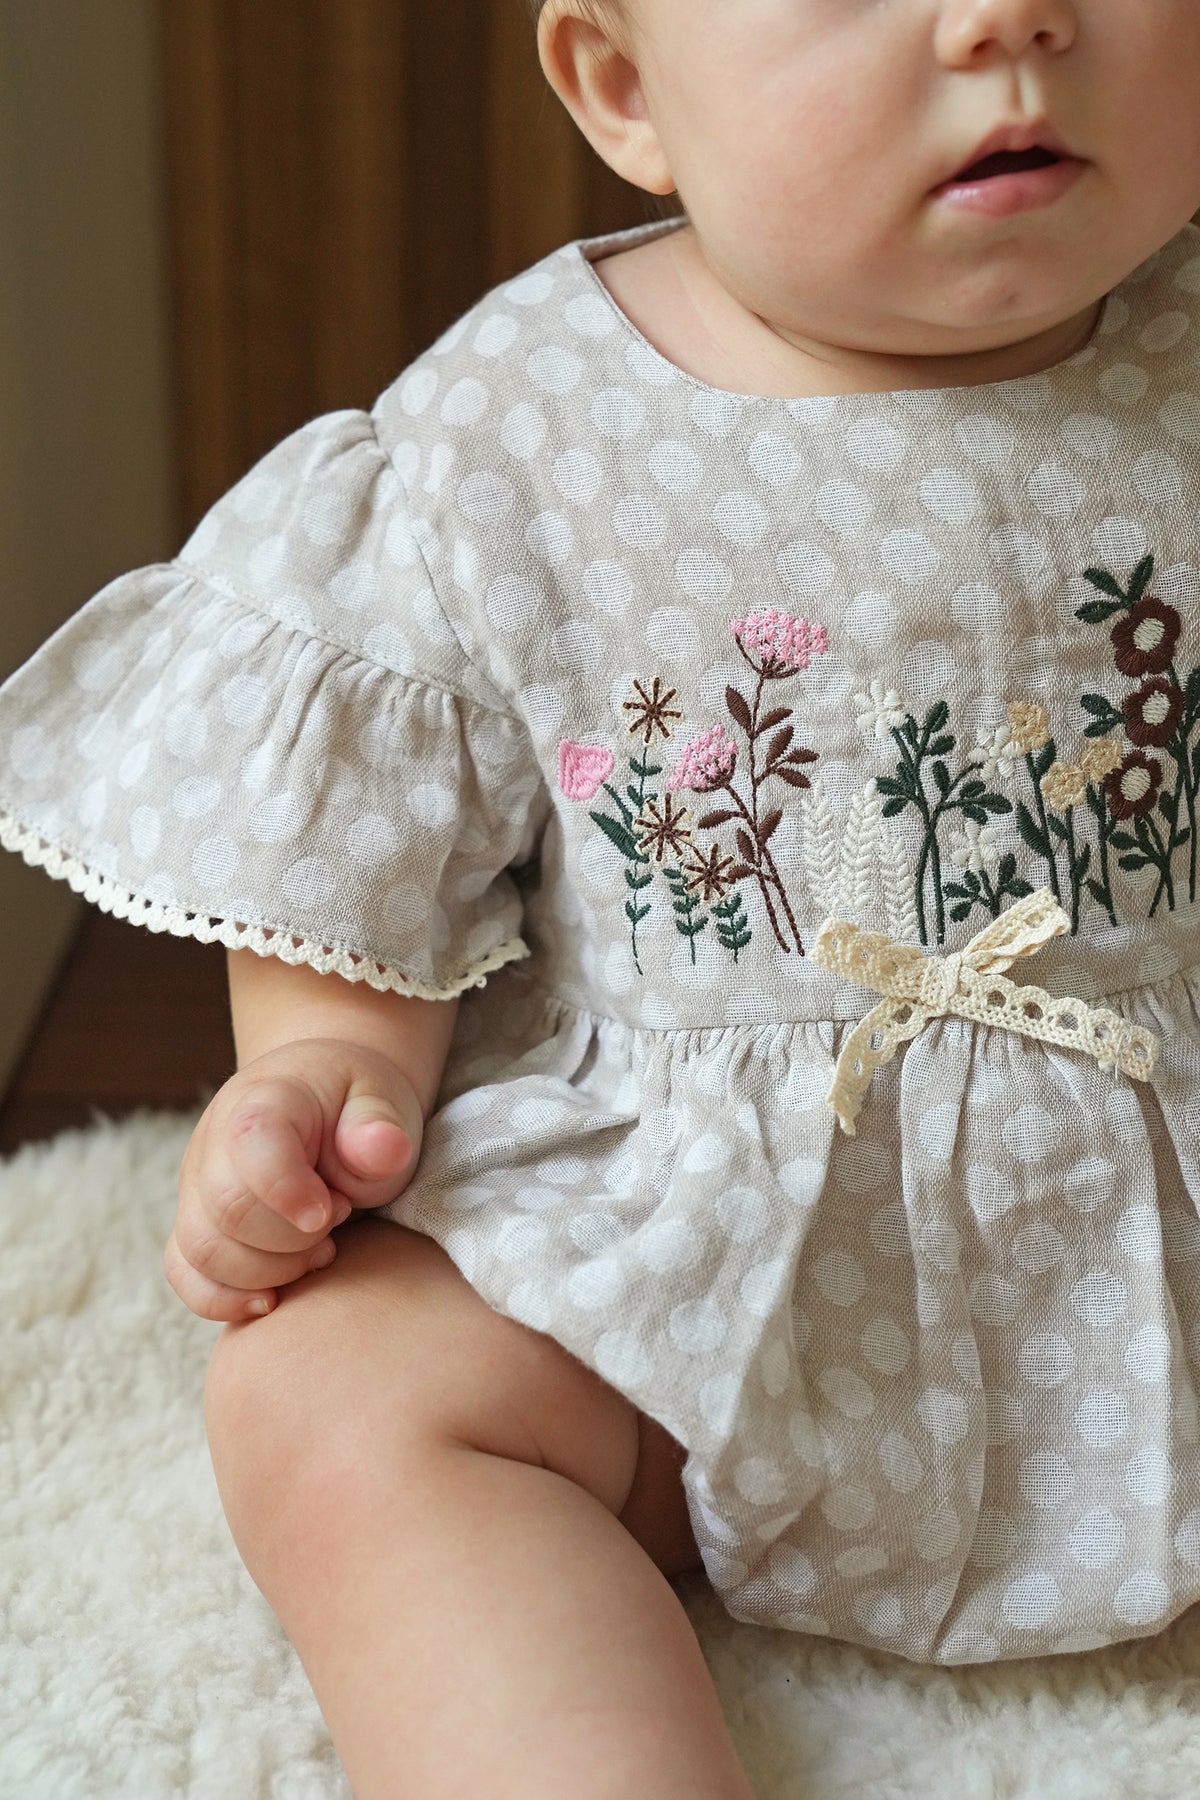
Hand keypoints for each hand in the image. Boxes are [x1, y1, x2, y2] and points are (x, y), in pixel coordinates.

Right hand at [166, 1038, 423, 1321]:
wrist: (324, 1097)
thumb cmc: (355, 1106)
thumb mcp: (383, 1102)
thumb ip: (380, 1126)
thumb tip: (385, 1148)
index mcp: (264, 1102)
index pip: (252, 1146)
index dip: (290, 1191)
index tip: (332, 1212)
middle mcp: (214, 1142)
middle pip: (227, 1212)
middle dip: (292, 1240)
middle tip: (337, 1223)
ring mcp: (197, 1186)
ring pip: (201, 1252)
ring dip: (267, 1272)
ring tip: (318, 1251)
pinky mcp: (195, 1223)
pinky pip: (185, 1273)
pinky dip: (224, 1298)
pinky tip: (273, 1298)